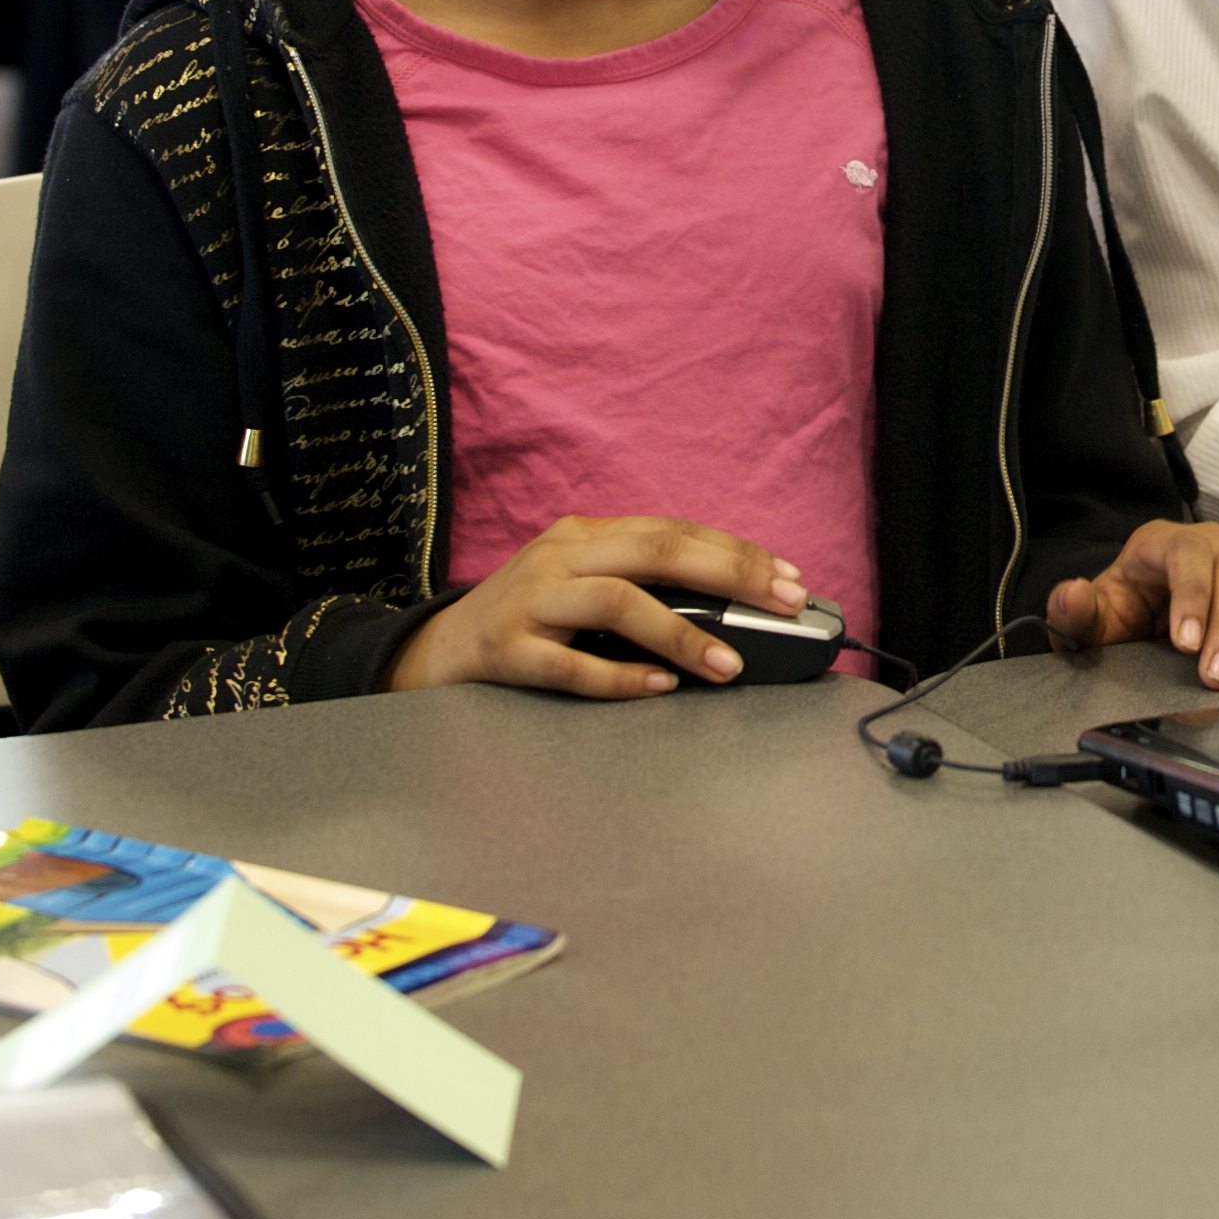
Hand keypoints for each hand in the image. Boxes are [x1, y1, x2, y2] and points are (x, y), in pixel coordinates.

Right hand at [383, 514, 807, 696]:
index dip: (736, 552)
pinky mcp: (505, 650)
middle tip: (784, 603)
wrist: (429, 654)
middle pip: (657, 551)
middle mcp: (559, 557)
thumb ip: (639, 590)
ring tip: (728, 664)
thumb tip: (730, 615)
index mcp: (584, 537)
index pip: (673, 531)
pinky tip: (659, 687)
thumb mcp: (578, 589)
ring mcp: (529, 601)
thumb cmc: (522, 624)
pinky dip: (619, 676)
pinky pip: (570, 665)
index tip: (789, 577)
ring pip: (618, 603)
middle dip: (731, 574)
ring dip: (682, 633)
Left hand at [1046, 519, 1218, 689]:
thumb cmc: (1126, 615)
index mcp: (1161, 542)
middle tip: (1216, 676)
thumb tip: (1072, 594)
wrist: (1150, 620)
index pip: (1185, 555)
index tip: (1185, 645)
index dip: (1192, 597)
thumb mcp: (1094, 619)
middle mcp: (1211, 541)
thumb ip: (1075, 612)